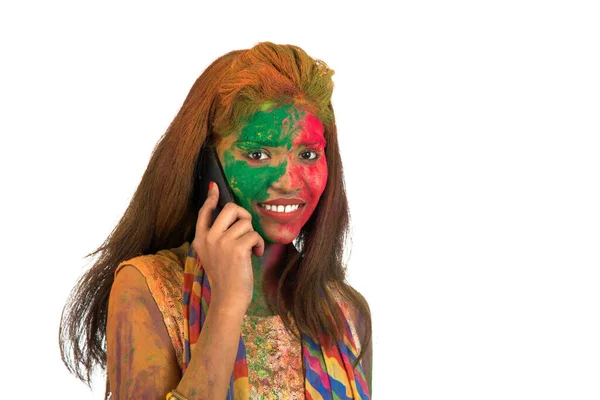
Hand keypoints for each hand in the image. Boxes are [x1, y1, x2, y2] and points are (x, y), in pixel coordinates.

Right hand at [192, 182, 264, 311]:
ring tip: (251, 249)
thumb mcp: (213, 255)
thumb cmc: (225, 278)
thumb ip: (217, 237)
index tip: (214, 187)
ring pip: (246, 222)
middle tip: (247, 230)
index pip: (204, 212)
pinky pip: (254, 234)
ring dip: (253, 234)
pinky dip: (259, 244)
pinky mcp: (237, 248)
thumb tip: (232, 218)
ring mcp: (221, 242)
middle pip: (230, 208)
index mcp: (200, 239)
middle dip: (243, 215)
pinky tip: (256, 254)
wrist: (227, 299)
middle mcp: (209, 238)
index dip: (211, 198)